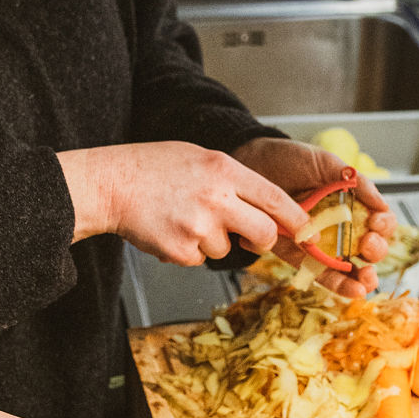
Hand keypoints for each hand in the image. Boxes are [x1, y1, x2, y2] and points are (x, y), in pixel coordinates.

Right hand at [58, 141, 309, 263]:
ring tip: (184, 218)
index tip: (306, 230)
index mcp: (225, 170)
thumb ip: (234, 180)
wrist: (111, 185)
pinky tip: (171, 228)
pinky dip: (189, 249)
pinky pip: (200, 258)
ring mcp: (199, 228)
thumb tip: (266, 207)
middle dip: (263, 240)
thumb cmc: (154, 168)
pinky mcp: (182, 251)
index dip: (296, 219)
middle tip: (250, 236)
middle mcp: (217, 199)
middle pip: (265, 234)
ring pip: (227, 249)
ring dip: (213, 241)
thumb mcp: (201, 158)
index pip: (276, 199)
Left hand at [232, 138, 395, 300]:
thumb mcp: (325, 163)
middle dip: (376, 250)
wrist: (251, 164)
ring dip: (364, 276)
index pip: (378, 221)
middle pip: (370, 247)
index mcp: (351, 204)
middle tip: (367, 243)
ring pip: (351, 266)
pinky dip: (340, 286)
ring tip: (366, 277)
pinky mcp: (300, 256)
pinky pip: (322, 274)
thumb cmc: (288, 160)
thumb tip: (381, 204)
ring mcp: (321, 243)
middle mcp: (340, 226)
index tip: (376, 221)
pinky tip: (355, 291)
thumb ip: (354, 181)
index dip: (383, 225)